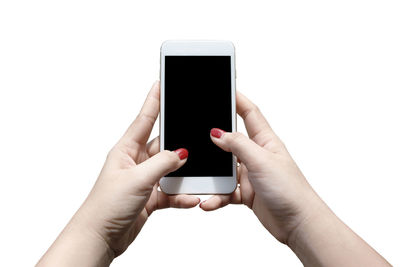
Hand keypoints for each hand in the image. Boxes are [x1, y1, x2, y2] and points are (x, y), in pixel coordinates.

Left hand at [37, 81, 199, 265]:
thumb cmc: (106, 206)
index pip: (144, 119)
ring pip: (170, 169)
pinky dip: (182, 195)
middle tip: (194, 138)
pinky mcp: (151, 196)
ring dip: (183, 174)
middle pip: (163, 146)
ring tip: (195, 175)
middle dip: (178, 145)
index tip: (161, 84)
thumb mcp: (137, 179)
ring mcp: (144, 179)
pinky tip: (190, 197)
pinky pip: (171, 191)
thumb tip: (181, 153)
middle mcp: (136, 162)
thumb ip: (162, 163)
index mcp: (126, 150)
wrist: (101, 237)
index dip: (153, 101)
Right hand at [200, 92, 390, 266]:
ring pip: (224, 169)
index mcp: (265, 141)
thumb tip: (217, 133)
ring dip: (213, 176)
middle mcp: (256, 155)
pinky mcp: (246, 192)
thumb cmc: (290, 190)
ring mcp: (251, 174)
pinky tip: (209, 201)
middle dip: (215, 141)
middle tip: (199, 137)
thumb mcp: (261, 161)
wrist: (298, 223)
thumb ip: (238, 145)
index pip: (250, 113)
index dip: (238, 99)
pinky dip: (216, 196)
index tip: (224, 88)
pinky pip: (225, 191)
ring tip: (202, 181)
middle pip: (231, 141)